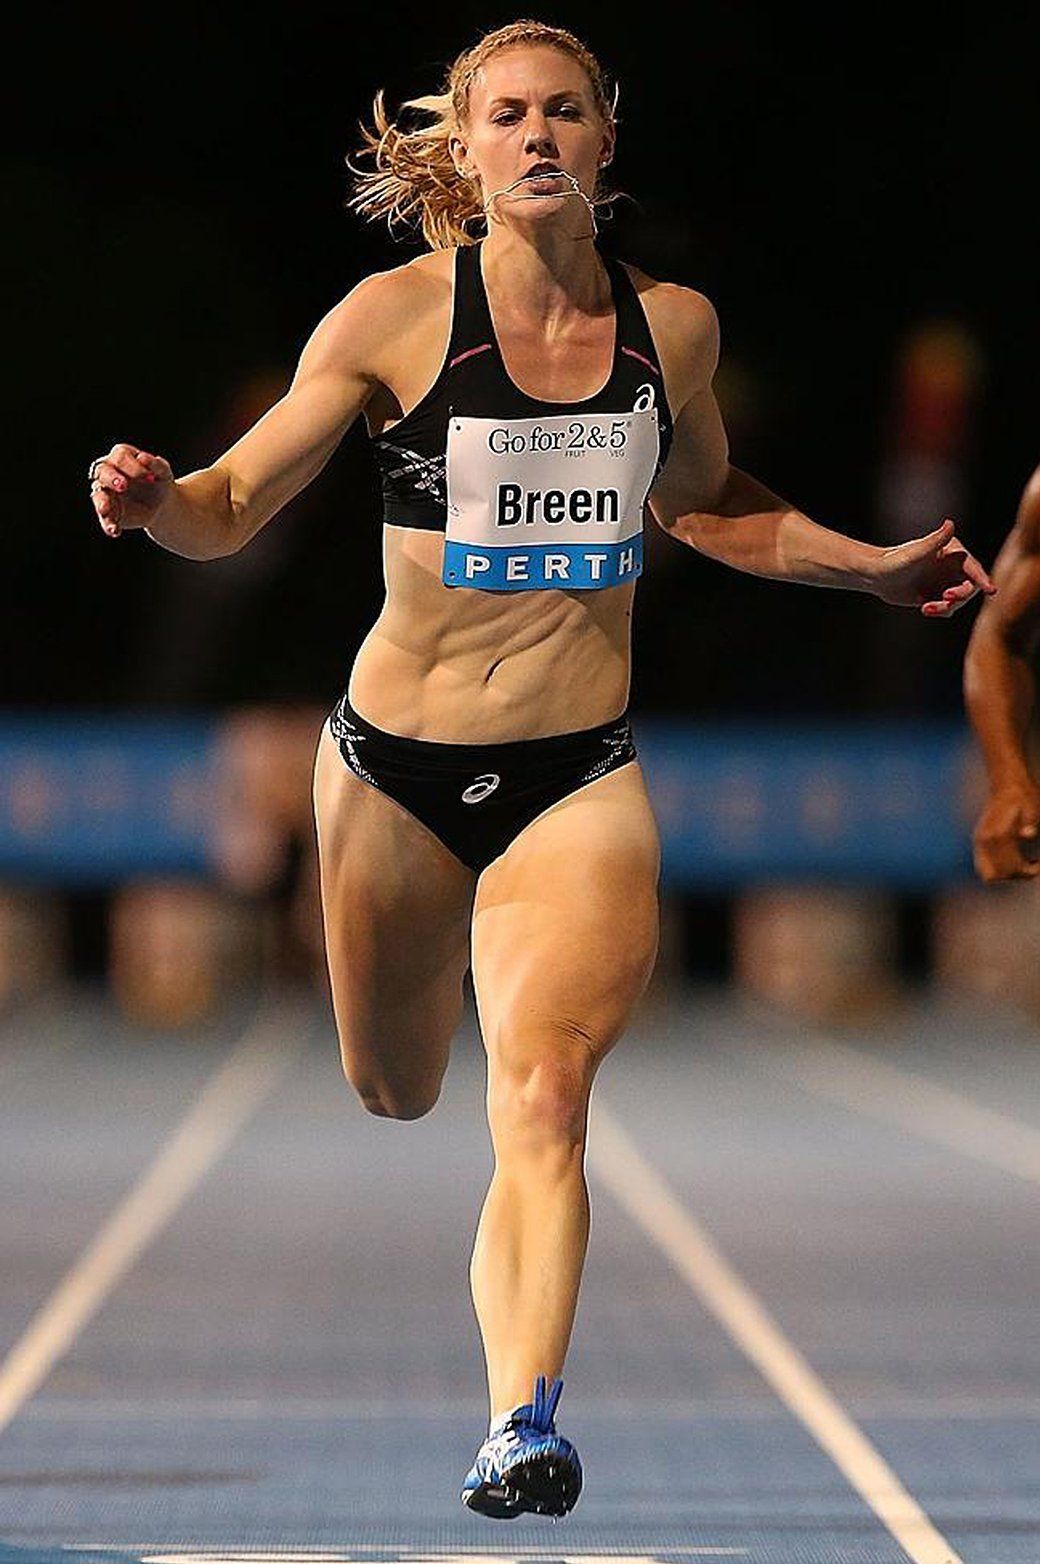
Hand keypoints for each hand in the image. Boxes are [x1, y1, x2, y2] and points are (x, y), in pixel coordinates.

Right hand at [88, 444, 173, 537]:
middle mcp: (108, 472)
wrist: (162, 504)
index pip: (120, 457)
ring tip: (105, 509)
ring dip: (101, 502)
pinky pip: (104, 519)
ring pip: (97, 495)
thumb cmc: (159, 481)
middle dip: (111, 478)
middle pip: (102, 471)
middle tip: (122, 486)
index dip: (133, 466)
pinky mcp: (108, 512)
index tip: (150, 478)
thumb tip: (143, 457)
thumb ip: (156, 464)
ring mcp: (105, 492)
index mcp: (121, 457)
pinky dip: (108, 525)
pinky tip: (115, 531)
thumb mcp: (164, 472)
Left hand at [873, 519, 995, 615]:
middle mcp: (952, 566)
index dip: (983, 579)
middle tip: (946, 598)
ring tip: (926, 607)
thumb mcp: (917, 552)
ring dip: (946, 606)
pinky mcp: (936, 595)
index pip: (973, 567)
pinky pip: (947, 608)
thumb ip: (936, 540)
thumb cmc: (895, 560)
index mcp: (952, 552)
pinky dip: (939, 611)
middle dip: (960, 595)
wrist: (876, 576)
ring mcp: (945, 582)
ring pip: (958, 600)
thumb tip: (950, 524)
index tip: (991, 591)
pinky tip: (924, 608)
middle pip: (969, 586)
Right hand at [973, 781, 1039, 881]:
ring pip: (989, 875)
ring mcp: (980, 841)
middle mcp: (986, 840)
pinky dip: (996, 871)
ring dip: (1006, 875)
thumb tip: (1028, 834)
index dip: (1028, 872)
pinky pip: (982, 867)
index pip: (1011, 867)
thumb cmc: (1024, 797)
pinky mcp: (979, 841)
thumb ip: (1030, 823)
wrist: (1006, 784)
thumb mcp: (1033, 809)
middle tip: (1033, 866)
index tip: (1039, 864)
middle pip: (1000, 874)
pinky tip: (1010, 861)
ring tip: (1022, 865)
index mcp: (999, 833)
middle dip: (1018, 875)